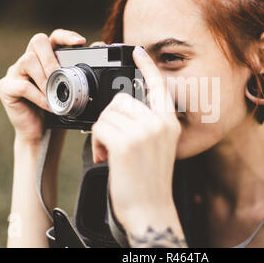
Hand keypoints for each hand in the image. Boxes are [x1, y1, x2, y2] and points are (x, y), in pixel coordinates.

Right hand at [0, 29, 86, 143]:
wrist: (42, 133)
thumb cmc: (57, 109)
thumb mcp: (72, 90)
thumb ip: (81, 69)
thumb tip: (98, 46)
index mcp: (45, 58)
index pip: (54, 38)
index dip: (66, 36)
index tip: (80, 42)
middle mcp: (29, 60)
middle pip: (37, 41)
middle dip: (52, 58)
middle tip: (60, 75)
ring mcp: (15, 72)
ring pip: (28, 60)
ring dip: (45, 79)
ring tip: (54, 95)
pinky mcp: (6, 87)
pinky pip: (23, 85)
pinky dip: (39, 96)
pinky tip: (48, 105)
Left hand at [91, 46, 181, 231]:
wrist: (149, 210)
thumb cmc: (148, 182)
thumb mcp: (157, 148)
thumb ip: (146, 124)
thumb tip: (121, 109)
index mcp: (169, 123)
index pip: (158, 86)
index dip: (147, 66)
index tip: (137, 51)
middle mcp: (159, 123)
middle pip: (121, 100)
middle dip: (110, 119)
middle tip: (112, 144)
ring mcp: (144, 132)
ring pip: (107, 114)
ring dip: (101, 133)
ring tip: (109, 153)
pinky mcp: (126, 142)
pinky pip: (99, 127)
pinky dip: (95, 143)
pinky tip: (104, 158)